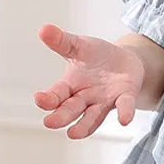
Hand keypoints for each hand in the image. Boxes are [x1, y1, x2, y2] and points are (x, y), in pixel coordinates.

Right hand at [34, 24, 145, 138]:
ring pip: (92, 117)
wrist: (124, 62)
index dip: (48, 98)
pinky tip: (124, 119)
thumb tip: (43, 29)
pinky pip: (123, 106)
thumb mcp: (79, 46)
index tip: (39, 99)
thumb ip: (62, 41)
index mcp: (70, 85)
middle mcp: (85, 98)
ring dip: (84, 126)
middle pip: (71, 109)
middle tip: (50, 123)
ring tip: (74, 134)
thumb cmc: (97, 57)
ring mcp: (104, 101)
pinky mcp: (123, 98)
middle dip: (61, 116)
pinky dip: (124, 112)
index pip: (56, 94)